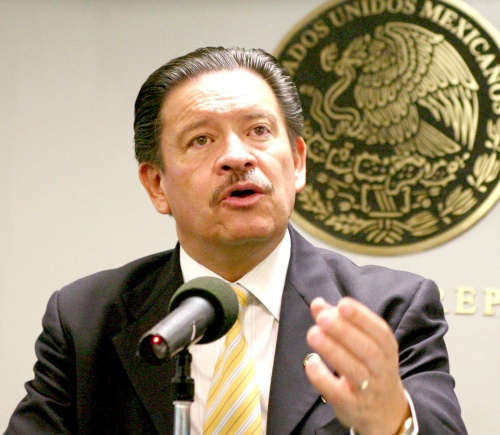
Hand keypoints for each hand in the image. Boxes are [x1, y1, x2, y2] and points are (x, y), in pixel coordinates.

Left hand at [305, 297, 409, 434]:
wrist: (385, 412)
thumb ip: (339, 321)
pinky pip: (337, 393)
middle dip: (344, 331)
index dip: (361, 317)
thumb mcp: (362, 343)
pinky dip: (322, 378)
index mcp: (387, 349)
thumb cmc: (369, 368)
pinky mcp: (351, 405)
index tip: (343, 304)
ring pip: (354, 370)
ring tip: (313, 334)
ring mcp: (368, 389)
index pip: (380, 332)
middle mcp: (381, 369)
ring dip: (332, 350)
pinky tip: (311, 362)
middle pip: (368, 350)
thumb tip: (317, 303)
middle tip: (322, 318)